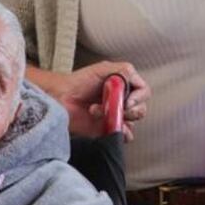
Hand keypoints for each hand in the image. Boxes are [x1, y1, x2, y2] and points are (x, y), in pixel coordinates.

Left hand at [34, 61, 149, 141]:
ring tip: (104, 115)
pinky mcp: (107, 128)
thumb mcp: (102, 69)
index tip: (127, 101)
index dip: (139, 98)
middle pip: (141, 109)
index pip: (143, 91)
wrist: (61, 98)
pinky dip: (122, 133)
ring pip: (133, 123)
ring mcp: (115, 115)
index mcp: (123, 85)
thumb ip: (122, 71)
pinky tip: (111, 127)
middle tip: (117, 109)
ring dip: (121, 120)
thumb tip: (134, 79)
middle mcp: (121, 100)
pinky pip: (123, 135)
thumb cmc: (78, 82)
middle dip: (131, 111)